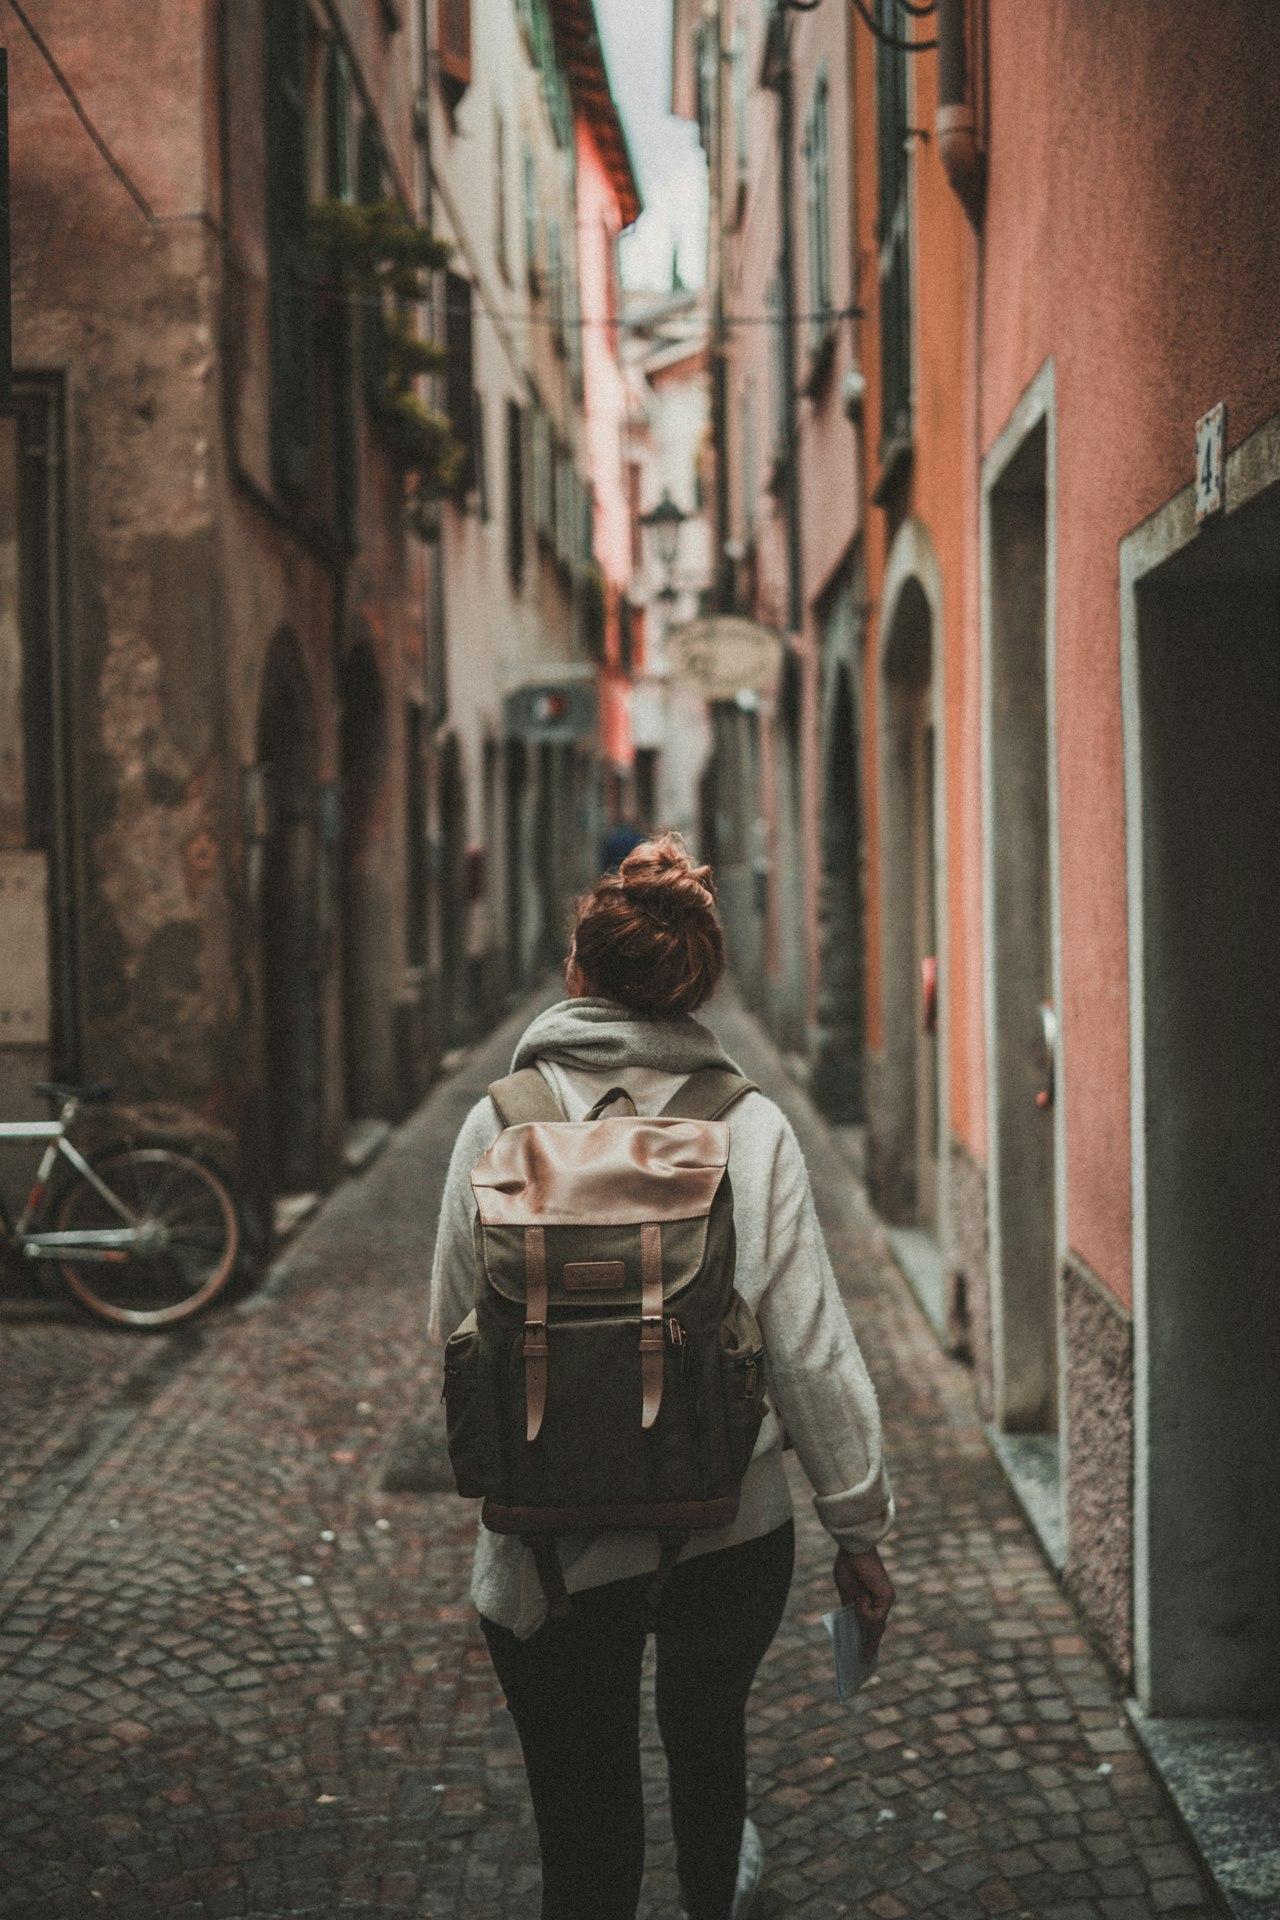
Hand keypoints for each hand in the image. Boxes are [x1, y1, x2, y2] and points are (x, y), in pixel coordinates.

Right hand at [833, 1546, 894, 1661]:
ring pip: (875, 1624)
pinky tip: (860, 1597)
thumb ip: (851, 1608)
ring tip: (856, 1603)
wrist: (853, 1548)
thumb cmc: (849, 1565)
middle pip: (877, 1629)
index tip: (865, 1656)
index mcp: (872, 1599)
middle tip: (864, 1662)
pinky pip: (874, 1616)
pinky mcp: (887, 1597)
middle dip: (870, 1646)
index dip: (869, 1640)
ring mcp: (885, 1599)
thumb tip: (853, 1627)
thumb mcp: (846, 1592)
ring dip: (862, 1620)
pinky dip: (864, 1610)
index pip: (872, 1624)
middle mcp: (882, 1601)